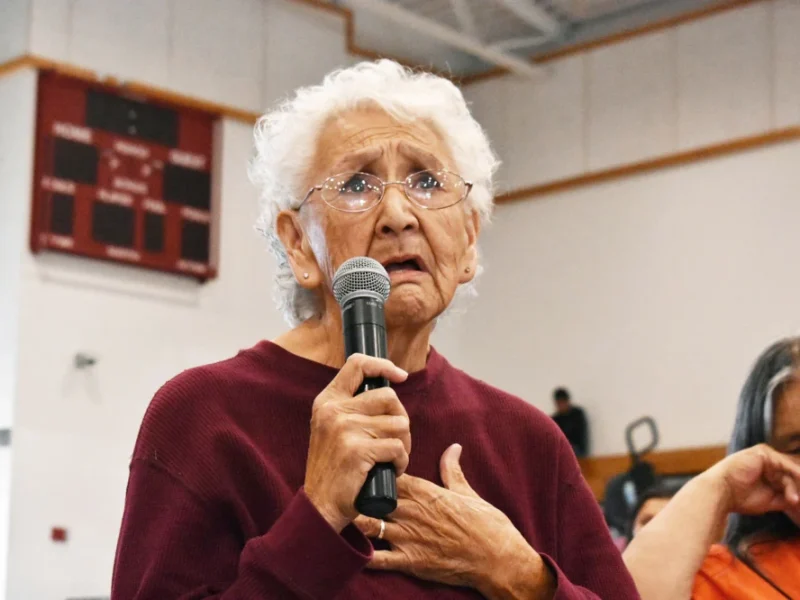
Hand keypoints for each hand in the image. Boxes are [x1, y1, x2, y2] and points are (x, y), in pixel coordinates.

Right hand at [304, 354, 410, 532]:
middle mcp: (334, 410)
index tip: (400, 376)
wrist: (320, 505)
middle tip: (396, 439)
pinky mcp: (358, 450)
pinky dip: (402, 462)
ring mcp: (345, 429)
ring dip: (404, 443)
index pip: (357, 364)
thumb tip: (389, 386)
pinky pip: (397, 447)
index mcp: (327, 400)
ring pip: (398, 423)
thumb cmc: (334, 467)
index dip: (383, 365)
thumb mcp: (332, 428)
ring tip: (391, 458)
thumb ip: (351, 406)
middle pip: (388, 396)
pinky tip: (391, 471)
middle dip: (401, 418)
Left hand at [354, 445, 555, 599]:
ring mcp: (408, 537)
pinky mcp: (410, 561)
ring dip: (355, 522)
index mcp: (425, 492)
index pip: (387, 475)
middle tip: (345, 493)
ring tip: (343, 519)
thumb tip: (453, 447)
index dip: (373, 472)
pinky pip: (377, 559)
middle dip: (356, 494)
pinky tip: (352, 551)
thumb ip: (452, 470)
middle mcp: (412, 511)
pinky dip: (362, 556)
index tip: (365, 472)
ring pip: (367, 524)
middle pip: (371, 496)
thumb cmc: (487, 525)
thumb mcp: (468, 492)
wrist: (499, 559)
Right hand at [702, 444, 799, 518]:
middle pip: (791, 474)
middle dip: (797, 488)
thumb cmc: (739, 498)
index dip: (796, 490)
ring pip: (789, 470)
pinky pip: (784, 464)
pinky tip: (796, 483)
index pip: (788, 478)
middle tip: (798, 500)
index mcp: (765, 470)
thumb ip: (786, 497)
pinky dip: (793, 475)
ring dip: (795, 486)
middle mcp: (765, 460)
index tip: (799, 501)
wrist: (721, 492)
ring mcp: (764, 455)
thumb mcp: (769, 500)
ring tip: (795, 499)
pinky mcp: (763, 452)